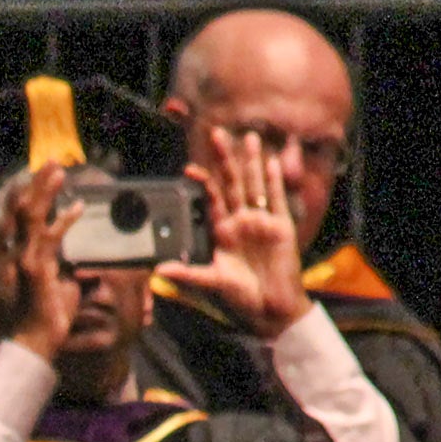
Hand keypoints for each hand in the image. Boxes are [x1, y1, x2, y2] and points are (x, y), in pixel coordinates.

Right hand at [0, 164, 86, 359]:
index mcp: (18, 256)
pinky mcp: (34, 267)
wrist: (33, 343)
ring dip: (45, 190)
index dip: (31, 196)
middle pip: (21, 209)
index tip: (43, 178)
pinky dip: (64, 220)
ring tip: (59, 170)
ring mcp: (22, 259)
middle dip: (36, 184)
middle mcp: (15, 253)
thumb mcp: (59, 287)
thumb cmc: (45, 319)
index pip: (21, 219)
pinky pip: (49, 237)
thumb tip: (80, 262)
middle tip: (52, 162)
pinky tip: (78, 208)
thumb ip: (65, 270)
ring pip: (30, 215)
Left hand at [156, 127, 311, 339]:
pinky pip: (277, 200)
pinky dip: (276, 181)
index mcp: (222, 231)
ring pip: (255, 185)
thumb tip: (159, 270)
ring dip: (253, 162)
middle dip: (225, 159)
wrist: (270, 308)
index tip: (189, 168)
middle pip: (232, 183)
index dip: (202, 182)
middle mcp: (241, 221)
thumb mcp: (210, 282)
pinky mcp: (281, 227)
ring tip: (250, 138)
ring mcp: (261, 222)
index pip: (211, 199)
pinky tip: (273, 163)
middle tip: (218, 133)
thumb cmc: (240, 296)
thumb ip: (186, 274)